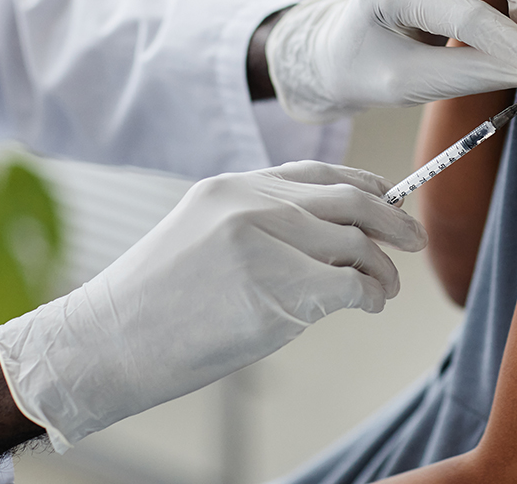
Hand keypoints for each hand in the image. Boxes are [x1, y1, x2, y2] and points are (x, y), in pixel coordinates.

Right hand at [0, 162, 424, 451]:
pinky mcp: (278, 290)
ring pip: (356, 246)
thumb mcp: (201, 237)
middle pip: (351, 202)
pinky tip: (368, 306)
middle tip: (413, 239)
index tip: (389, 200)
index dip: (365, 186)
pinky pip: (350, 286)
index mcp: (233, 186)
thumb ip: (260, 226)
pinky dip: (370, 296)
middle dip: (393, 220)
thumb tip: (329, 243)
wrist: (103, 343)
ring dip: (382, 270)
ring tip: (385, 289)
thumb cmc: (152, 303)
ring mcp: (265, 244)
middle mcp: (252, 203)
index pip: (319, 174)